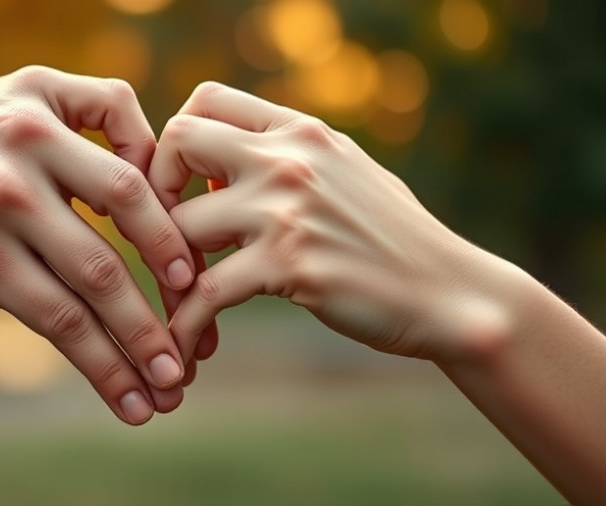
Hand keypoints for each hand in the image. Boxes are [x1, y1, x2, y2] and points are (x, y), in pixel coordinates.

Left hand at [150, 82, 511, 364]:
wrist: (450, 292)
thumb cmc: (392, 237)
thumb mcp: (344, 171)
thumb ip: (286, 157)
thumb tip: (218, 167)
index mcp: (301, 131)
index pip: (205, 99)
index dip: (174, 142)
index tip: (179, 187)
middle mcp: (290, 158)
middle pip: (178, 141)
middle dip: (155, 190)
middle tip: (166, 237)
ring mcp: (288, 209)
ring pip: (182, 225)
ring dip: (170, 271)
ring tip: (183, 302)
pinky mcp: (290, 266)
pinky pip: (205, 293)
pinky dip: (186, 324)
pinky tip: (187, 345)